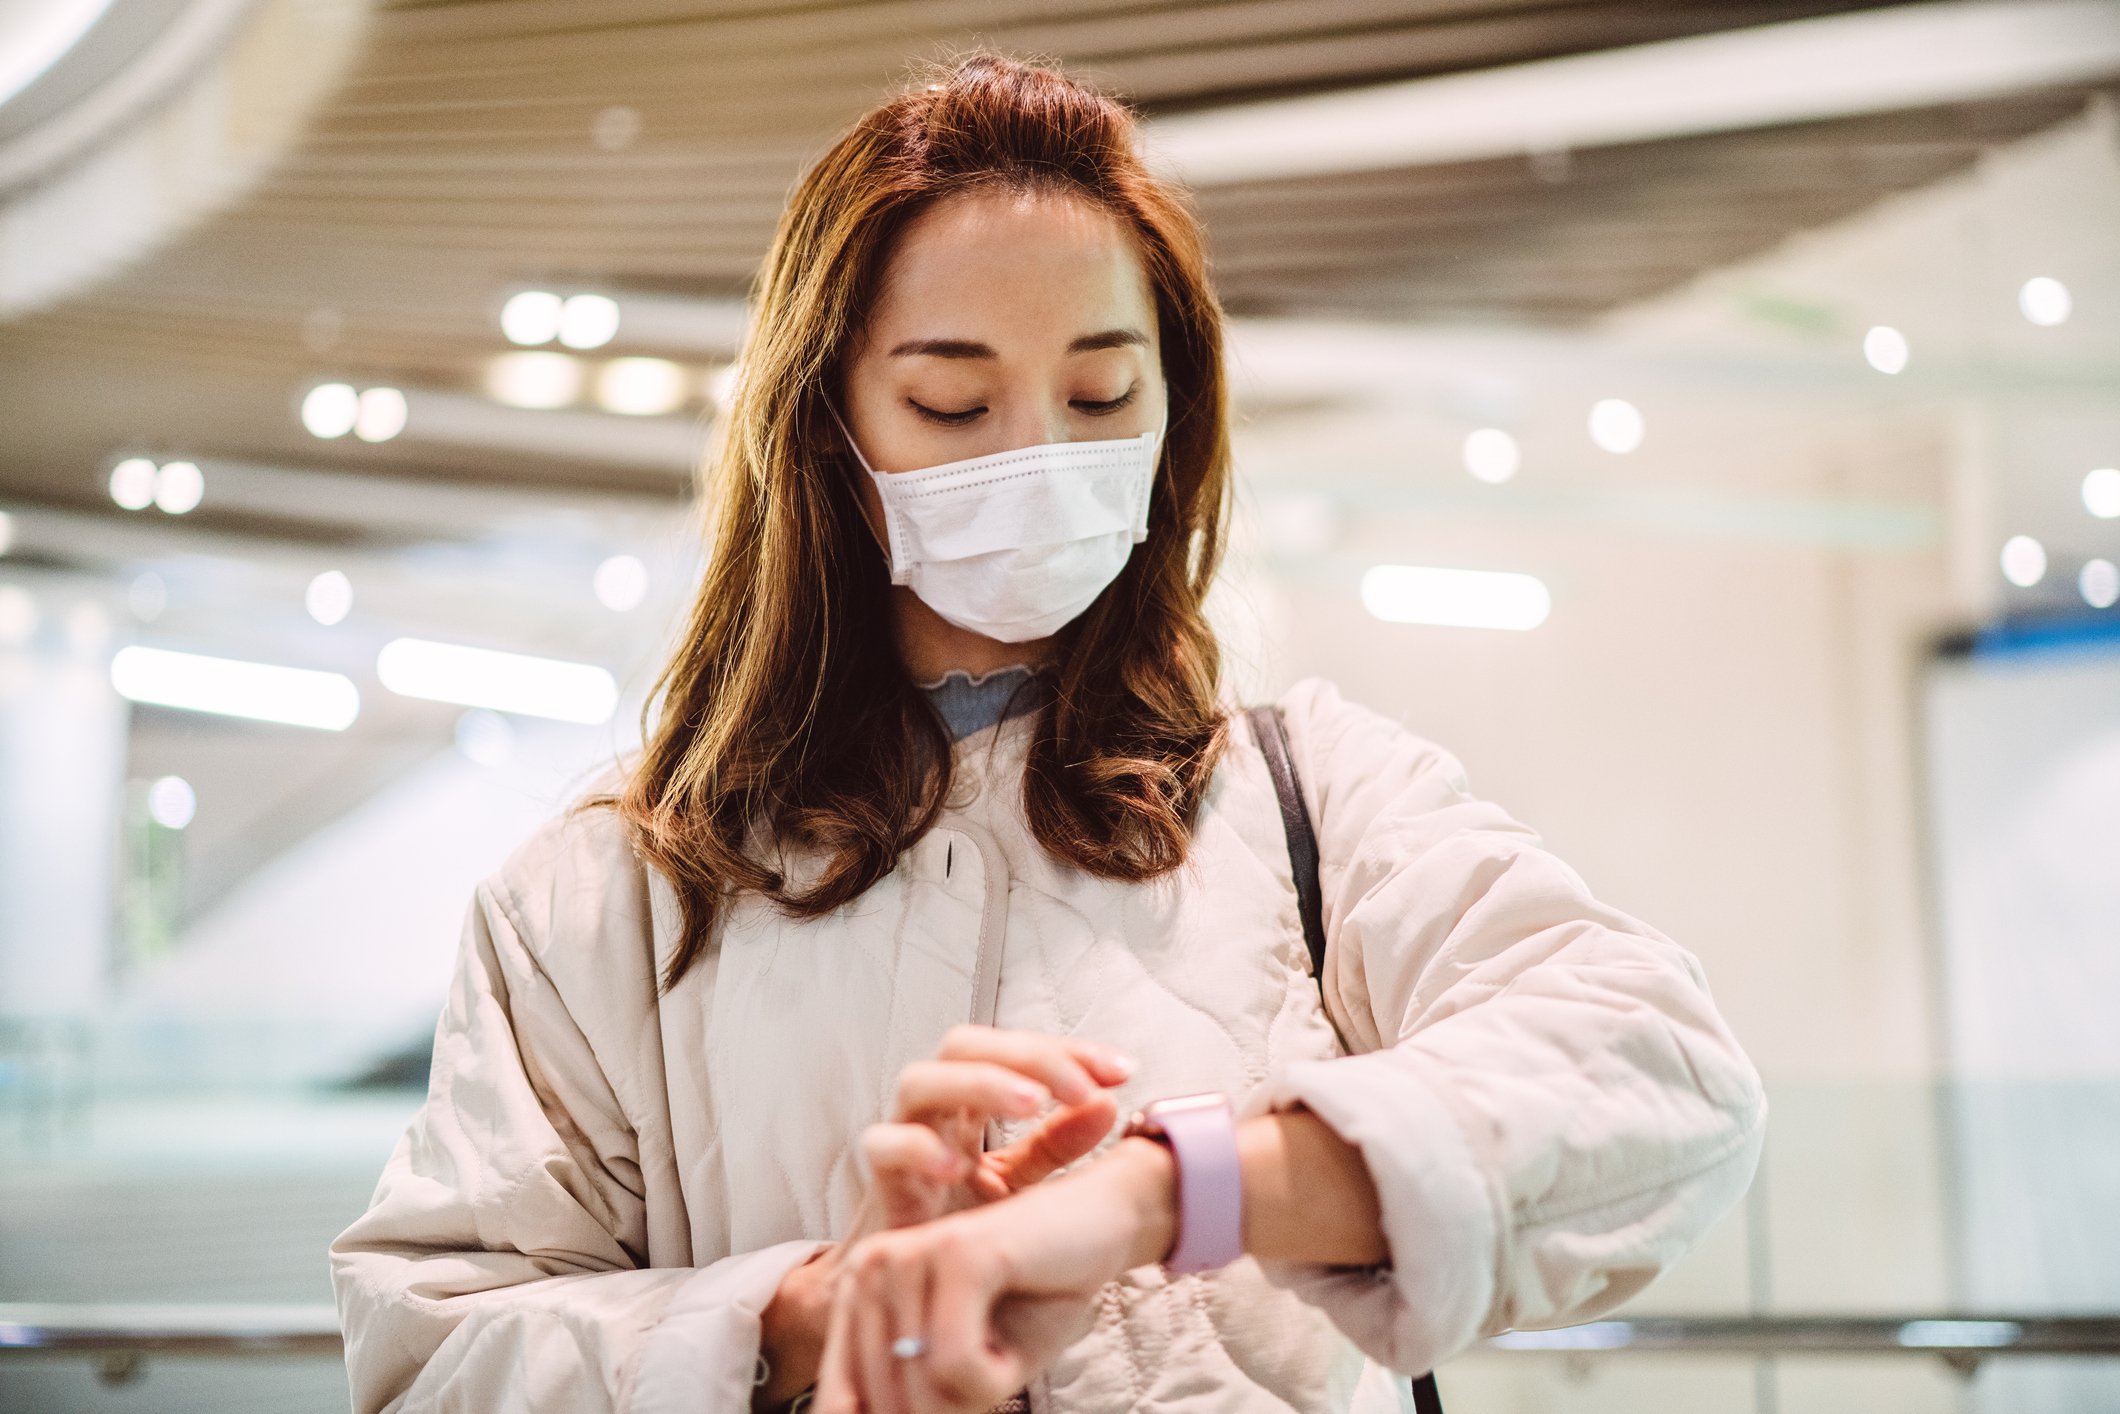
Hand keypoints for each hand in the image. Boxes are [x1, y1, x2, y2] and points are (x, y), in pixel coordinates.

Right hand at [754, 1026, 1133, 1408]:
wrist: (911, 1294)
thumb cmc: (962, 1227)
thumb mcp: (1021, 1181)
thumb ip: (1059, 1141)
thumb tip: (1109, 1101)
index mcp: (970, 1101)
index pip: (1015, 1049)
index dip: (1069, 1051)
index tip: (1122, 1070)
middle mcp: (935, 1109)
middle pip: (964, 1045)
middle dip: (1027, 1056)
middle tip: (1078, 1086)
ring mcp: (904, 1139)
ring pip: (918, 1081)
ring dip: (978, 1083)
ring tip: (1031, 1104)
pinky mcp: (880, 1182)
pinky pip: (883, 1147)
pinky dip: (918, 1147)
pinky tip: (960, 1166)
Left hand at [812, 1136, 1177, 1413]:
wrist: (1103, 1227)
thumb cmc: (1034, 1301)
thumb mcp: (958, 1372)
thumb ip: (907, 1399)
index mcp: (856, 1292)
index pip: (839, 1406)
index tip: (953, 1398)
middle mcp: (867, 1268)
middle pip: (886, 1407)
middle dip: (951, 1410)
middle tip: (990, 1362)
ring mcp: (909, 1256)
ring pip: (923, 1394)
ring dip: (981, 1392)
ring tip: (1003, 1341)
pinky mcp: (958, 1254)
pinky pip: (955, 1366)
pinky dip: (997, 1376)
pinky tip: (1013, 1336)